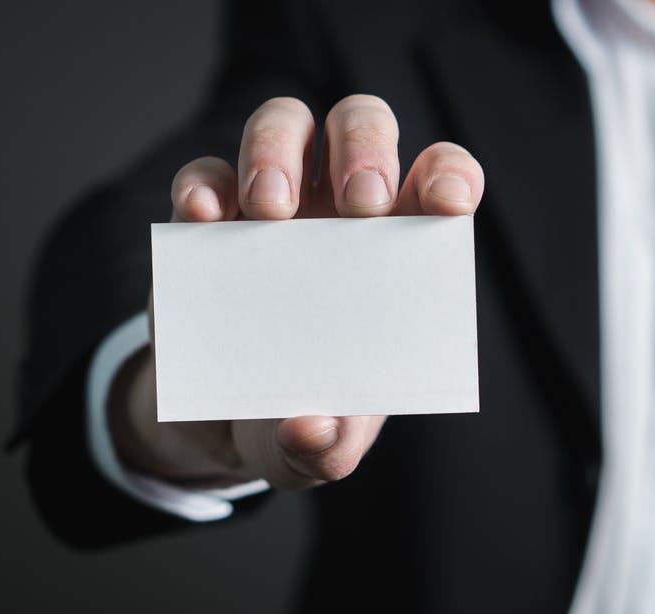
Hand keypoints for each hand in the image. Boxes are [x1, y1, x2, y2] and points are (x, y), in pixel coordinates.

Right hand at [108, 95, 484, 489]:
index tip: (448, 204)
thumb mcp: (320, 448)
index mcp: (398, 250)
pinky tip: (205, 217)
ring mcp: (273, 206)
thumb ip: (328, 447)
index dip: (450, 176)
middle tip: (359, 204)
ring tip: (272, 212)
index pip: (440, 181)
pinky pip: (205, 175)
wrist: (227, 424)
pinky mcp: (207, 220)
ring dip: (279, 150)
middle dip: (365, 149)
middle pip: (361, 126)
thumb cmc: (302, 418)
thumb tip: (314, 429)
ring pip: (285, 124)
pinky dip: (204, 185)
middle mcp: (340, 210)